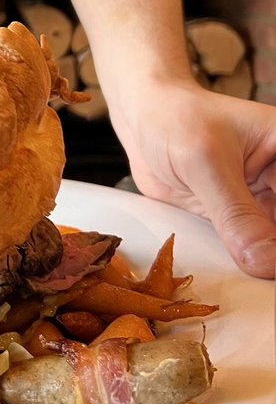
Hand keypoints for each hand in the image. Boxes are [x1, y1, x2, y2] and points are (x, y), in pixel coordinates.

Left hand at [110, 81, 275, 278]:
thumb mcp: (205, 162)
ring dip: (265, 266)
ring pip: (273, 245)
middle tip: (264, 276)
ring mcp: (260, 200)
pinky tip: (241, 279)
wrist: (140, 118)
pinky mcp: (237, 217)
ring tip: (257, 285)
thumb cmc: (174, 119)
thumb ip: (235, 213)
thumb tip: (266, 262)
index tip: (272, 264)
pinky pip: (249, 250)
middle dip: (275, 253)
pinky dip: (246, 266)